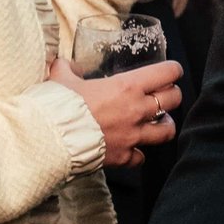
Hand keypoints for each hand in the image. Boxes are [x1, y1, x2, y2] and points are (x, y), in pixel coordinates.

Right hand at [49, 57, 181, 166]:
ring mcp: (132, 136)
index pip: (167, 73)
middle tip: (164, 95)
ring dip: (165, 126)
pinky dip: (138, 154)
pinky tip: (131, 150)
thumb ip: (67, 69)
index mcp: (127, 87)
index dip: (172, 70)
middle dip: (172, 95)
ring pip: (167, 131)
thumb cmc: (57, 104)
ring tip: (159, 123)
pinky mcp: (123, 156)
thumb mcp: (60, 78)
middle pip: (174, 100)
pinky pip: (140, 157)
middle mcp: (136, 110)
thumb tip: (65, 65)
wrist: (49, 137)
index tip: (171, 71)